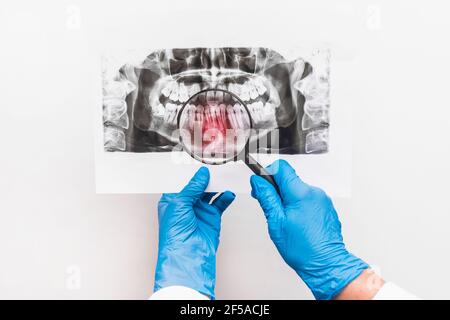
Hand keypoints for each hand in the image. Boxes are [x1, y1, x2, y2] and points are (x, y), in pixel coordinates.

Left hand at [154, 167, 234, 298]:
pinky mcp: (212, 218)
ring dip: (217, 185)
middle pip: (198, 185)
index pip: (182, 181)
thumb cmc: (174, 235)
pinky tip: (228, 192)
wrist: (188, 256)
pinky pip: (220, 204)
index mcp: (172, 200)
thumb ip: (192, 187)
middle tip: (214, 167)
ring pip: (210, 193)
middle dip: (206, 177)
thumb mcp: (179, 204)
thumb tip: (201, 174)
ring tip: (223, 177)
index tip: (199, 163)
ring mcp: (200, 211)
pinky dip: (226, 197)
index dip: (190, 172)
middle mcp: (186, 205)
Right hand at [250, 160, 368, 299]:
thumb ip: (266, 197)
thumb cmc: (303, 249)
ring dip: (287, 200)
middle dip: (276, 190)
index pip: (281, 167)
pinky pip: (307, 199)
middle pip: (289, 179)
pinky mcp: (326, 207)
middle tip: (270, 208)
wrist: (327, 264)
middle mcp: (314, 192)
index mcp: (301, 193)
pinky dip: (298, 206)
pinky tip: (296, 223)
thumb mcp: (276, 222)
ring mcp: (322, 200)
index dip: (267, 173)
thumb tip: (257, 181)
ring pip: (297, 190)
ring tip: (285, 220)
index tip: (261, 184)